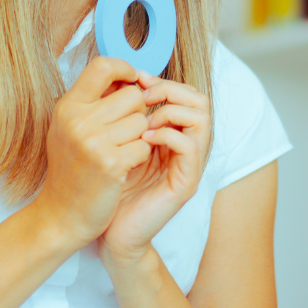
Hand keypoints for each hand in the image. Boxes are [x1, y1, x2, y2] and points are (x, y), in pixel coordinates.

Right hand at [31, 58, 152, 249]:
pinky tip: (125, 166)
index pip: (103, 66)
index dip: (125, 69)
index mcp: (68, 106)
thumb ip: (94, 101)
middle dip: (138, 111)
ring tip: (123, 150)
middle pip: (133, 95)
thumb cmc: (72, 168)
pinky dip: (140, 156)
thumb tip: (130, 75)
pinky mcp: (111, 164)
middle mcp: (78, 120)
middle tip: (126, 131)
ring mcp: (93, 142)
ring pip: (143, 120)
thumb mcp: (71, 127)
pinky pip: (144, 144)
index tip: (133, 81)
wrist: (61, 215)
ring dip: (141, 136)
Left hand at [98, 73, 210, 264]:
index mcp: (172, 135)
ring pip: (202, 118)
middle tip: (143, 94)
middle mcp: (186, 147)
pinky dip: (168, 135)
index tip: (135, 78)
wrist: (104, 229)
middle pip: (200, 100)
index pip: (185, 94)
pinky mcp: (186, 182)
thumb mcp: (115, 142)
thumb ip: (124, 116)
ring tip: (144, 120)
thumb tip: (121, 80)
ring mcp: (189, 165)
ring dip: (171, 111)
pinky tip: (143, 139)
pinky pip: (191, 146)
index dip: (163, 81)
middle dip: (171, 89)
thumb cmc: (105, 185)